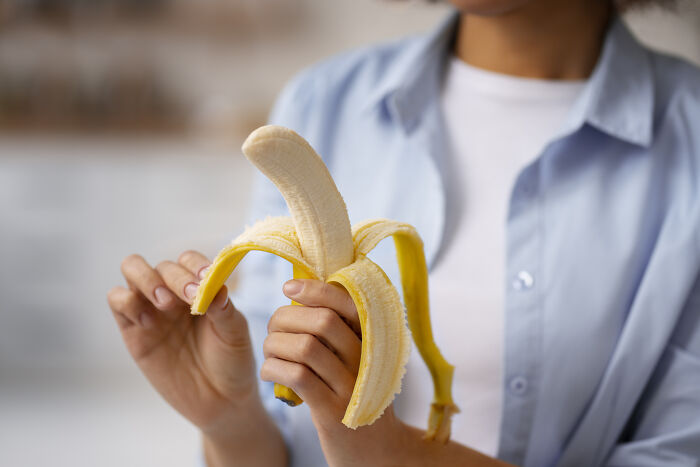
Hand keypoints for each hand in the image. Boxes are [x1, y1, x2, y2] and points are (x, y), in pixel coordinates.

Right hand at [108, 250, 256, 433]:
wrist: (220, 402)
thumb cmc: (232, 361)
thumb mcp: (234, 333)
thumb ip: (222, 307)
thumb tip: (213, 284)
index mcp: (201, 288)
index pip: (190, 260)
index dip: (195, 266)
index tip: (206, 280)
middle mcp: (174, 293)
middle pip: (161, 264)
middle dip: (174, 276)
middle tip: (188, 297)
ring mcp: (152, 309)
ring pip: (133, 270)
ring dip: (147, 280)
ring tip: (165, 304)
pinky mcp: (133, 331)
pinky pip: (118, 301)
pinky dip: (127, 302)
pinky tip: (148, 322)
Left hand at [260, 278, 409, 465]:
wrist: (378, 452)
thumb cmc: (358, 396)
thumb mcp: (361, 359)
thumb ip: (341, 331)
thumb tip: (301, 292)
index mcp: (375, 340)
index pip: (348, 302)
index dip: (315, 290)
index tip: (289, 288)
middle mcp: (367, 359)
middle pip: (321, 321)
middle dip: (286, 318)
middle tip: (273, 327)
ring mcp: (352, 387)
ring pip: (305, 347)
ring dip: (275, 345)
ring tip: (270, 353)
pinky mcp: (333, 412)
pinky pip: (297, 377)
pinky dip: (274, 368)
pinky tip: (269, 372)